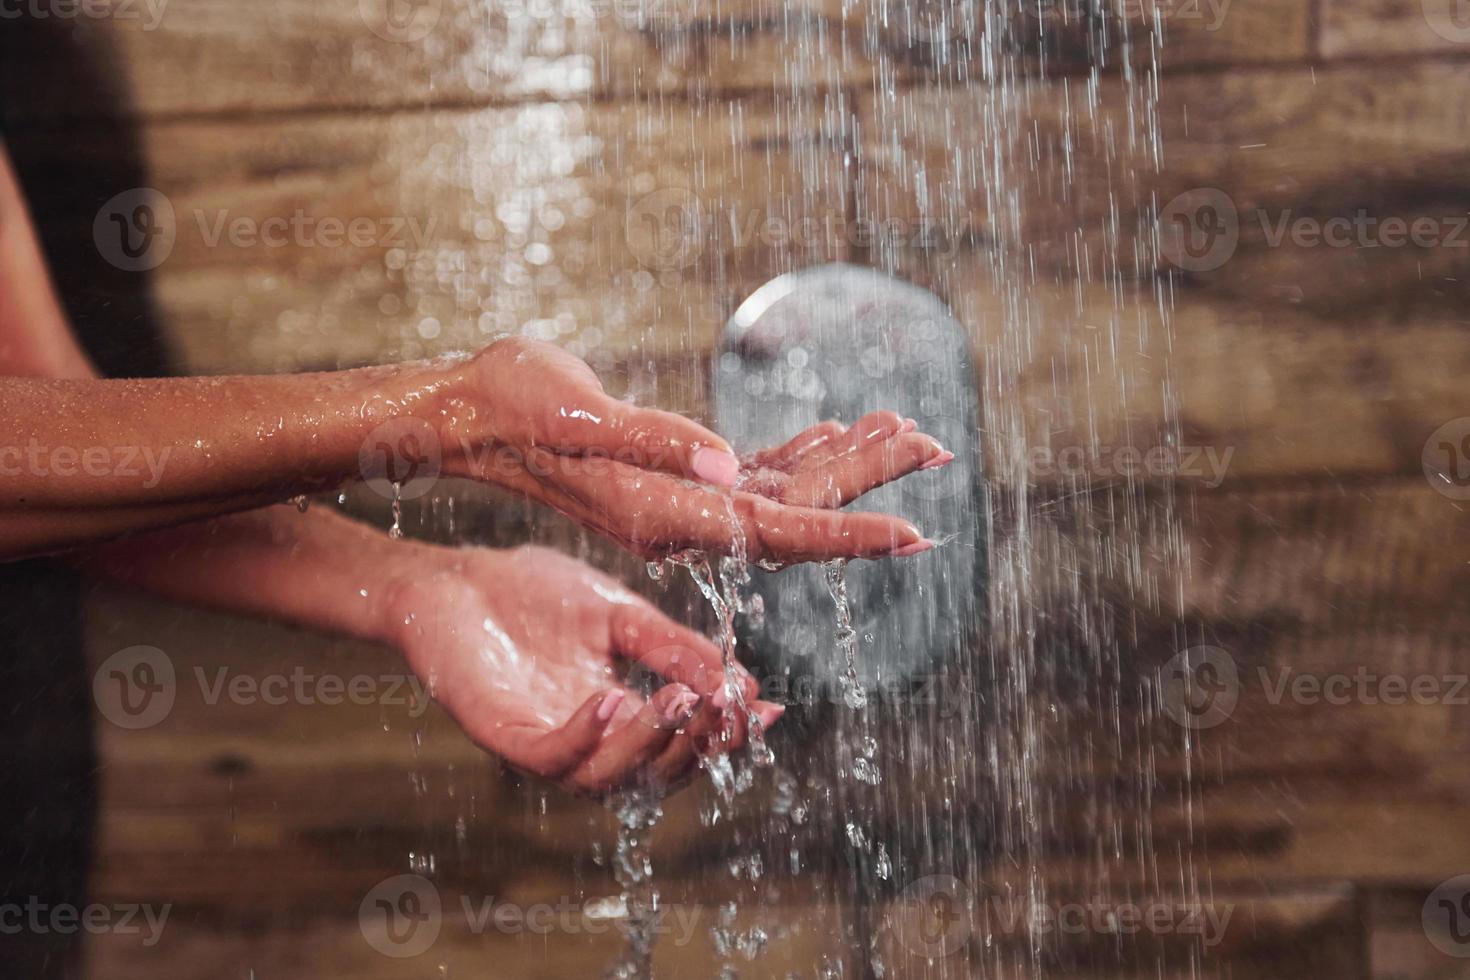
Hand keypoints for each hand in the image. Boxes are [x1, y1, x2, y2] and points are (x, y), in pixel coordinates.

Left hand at [384, 544, 780, 795]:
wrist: (453, 578)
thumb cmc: (533, 595)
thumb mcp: (621, 616)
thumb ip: (674, 648)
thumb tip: (741, 682)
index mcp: (622, 716)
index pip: (683, 744)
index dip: (726, 735)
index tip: (766, 708)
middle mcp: (588, 741)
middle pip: (653, 773)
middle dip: (696, 743)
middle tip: (722, 702)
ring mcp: (545, 741)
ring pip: (607, 777)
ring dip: (650, 743)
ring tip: (680, 699)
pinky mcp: (502, 735)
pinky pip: (550, 756)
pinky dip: (586, 735)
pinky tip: (614, 697)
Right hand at [444, 339, 949, 564]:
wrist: (468, 413)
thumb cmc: (513, 403)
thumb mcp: (577, 412)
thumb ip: (652, 440)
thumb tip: (727, 464)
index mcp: (666, 512)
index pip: (776, 534)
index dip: (848, 534)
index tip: (915, 532)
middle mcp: (682, 520)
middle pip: (797, 512)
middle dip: (869, 482)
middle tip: (939, 446)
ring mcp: (681, 503)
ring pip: (783, 492)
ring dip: (843, 462)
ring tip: (905, 427)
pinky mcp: (675, 477)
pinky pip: (752, 475)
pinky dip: (798, 453)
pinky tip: (833, 431)